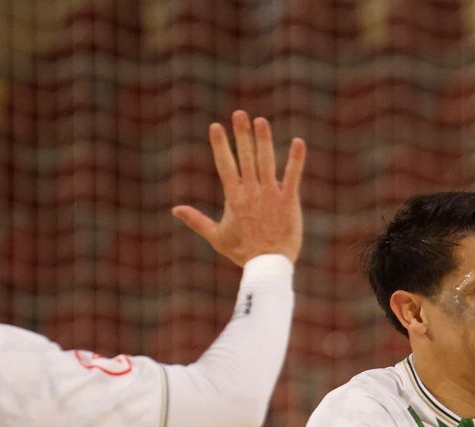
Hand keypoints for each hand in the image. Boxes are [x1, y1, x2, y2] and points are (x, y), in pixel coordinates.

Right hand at [172, 111, 305, 265]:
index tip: (215, 126)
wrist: (268, 265)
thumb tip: (175, 210)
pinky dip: (296, 160)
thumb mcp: (217, 237)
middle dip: (242, 135)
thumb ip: (197, 221)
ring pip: (266, 162)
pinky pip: (293, 177)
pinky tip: (299, 142)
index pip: (225, 166)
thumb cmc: (243, 252)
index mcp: (234, 198)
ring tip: (261, 121)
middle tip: (239, 114)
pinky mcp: (289, 201)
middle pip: (245, 158)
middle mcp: (251, 192)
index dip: (220, 145)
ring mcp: (270, 195)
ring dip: (264, 140)